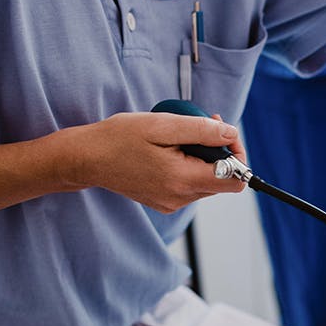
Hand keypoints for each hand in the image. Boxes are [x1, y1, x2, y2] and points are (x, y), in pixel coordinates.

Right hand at [65, 112, 246, 212]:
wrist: (87, 158)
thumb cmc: (119, 138)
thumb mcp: (163, 125)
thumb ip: (201, 130)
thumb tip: (231, 134)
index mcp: (182, 180)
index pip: (234, 180)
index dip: (238, 155)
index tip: (224, 134)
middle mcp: (180, 198)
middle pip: (222, 180)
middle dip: (219, 151)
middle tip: (203, 123)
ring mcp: (172, 202)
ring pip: (207, 181)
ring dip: (203, 157)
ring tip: (182, 134)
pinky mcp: (164, 201)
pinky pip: (190, 184)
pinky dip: (189, 165)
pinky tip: (171, 148)